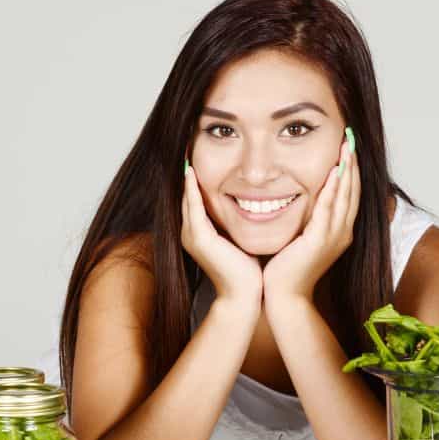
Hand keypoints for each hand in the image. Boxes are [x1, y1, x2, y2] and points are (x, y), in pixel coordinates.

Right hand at [180, 161, 262, 309]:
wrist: (245, 296)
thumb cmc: (249, 271)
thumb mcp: (241, 238)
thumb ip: (239, 221)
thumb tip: (253, 204)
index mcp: (200, 232)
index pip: (195, 197)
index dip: (195, 177)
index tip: (199, 153)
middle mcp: (191, 232)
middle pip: (187, 194)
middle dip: (188, 171)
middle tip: (187, 143)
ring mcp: (192, 235)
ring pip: (186, 198)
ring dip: (186, 175)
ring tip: (185, 150)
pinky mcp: (199, 239)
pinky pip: (193, 207)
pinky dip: (191, 190)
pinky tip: (191, 172)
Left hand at [263, 129, 359, 302]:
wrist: (285, 297)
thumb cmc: (288, 270)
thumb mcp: (303, 239)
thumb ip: (308, 221)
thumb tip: (303, 200)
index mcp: (340, 232)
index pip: (350, 194)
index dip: (351, 170)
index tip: (348, 147)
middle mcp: (343, 233)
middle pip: (353, 190)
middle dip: (353, 162)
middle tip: (351, 137)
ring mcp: (334, 237)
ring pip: (345, 195)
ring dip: (347, 168)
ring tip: (347, 145)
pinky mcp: (320, 240)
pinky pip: (328, 208)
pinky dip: (332, 188)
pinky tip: (334, 170)